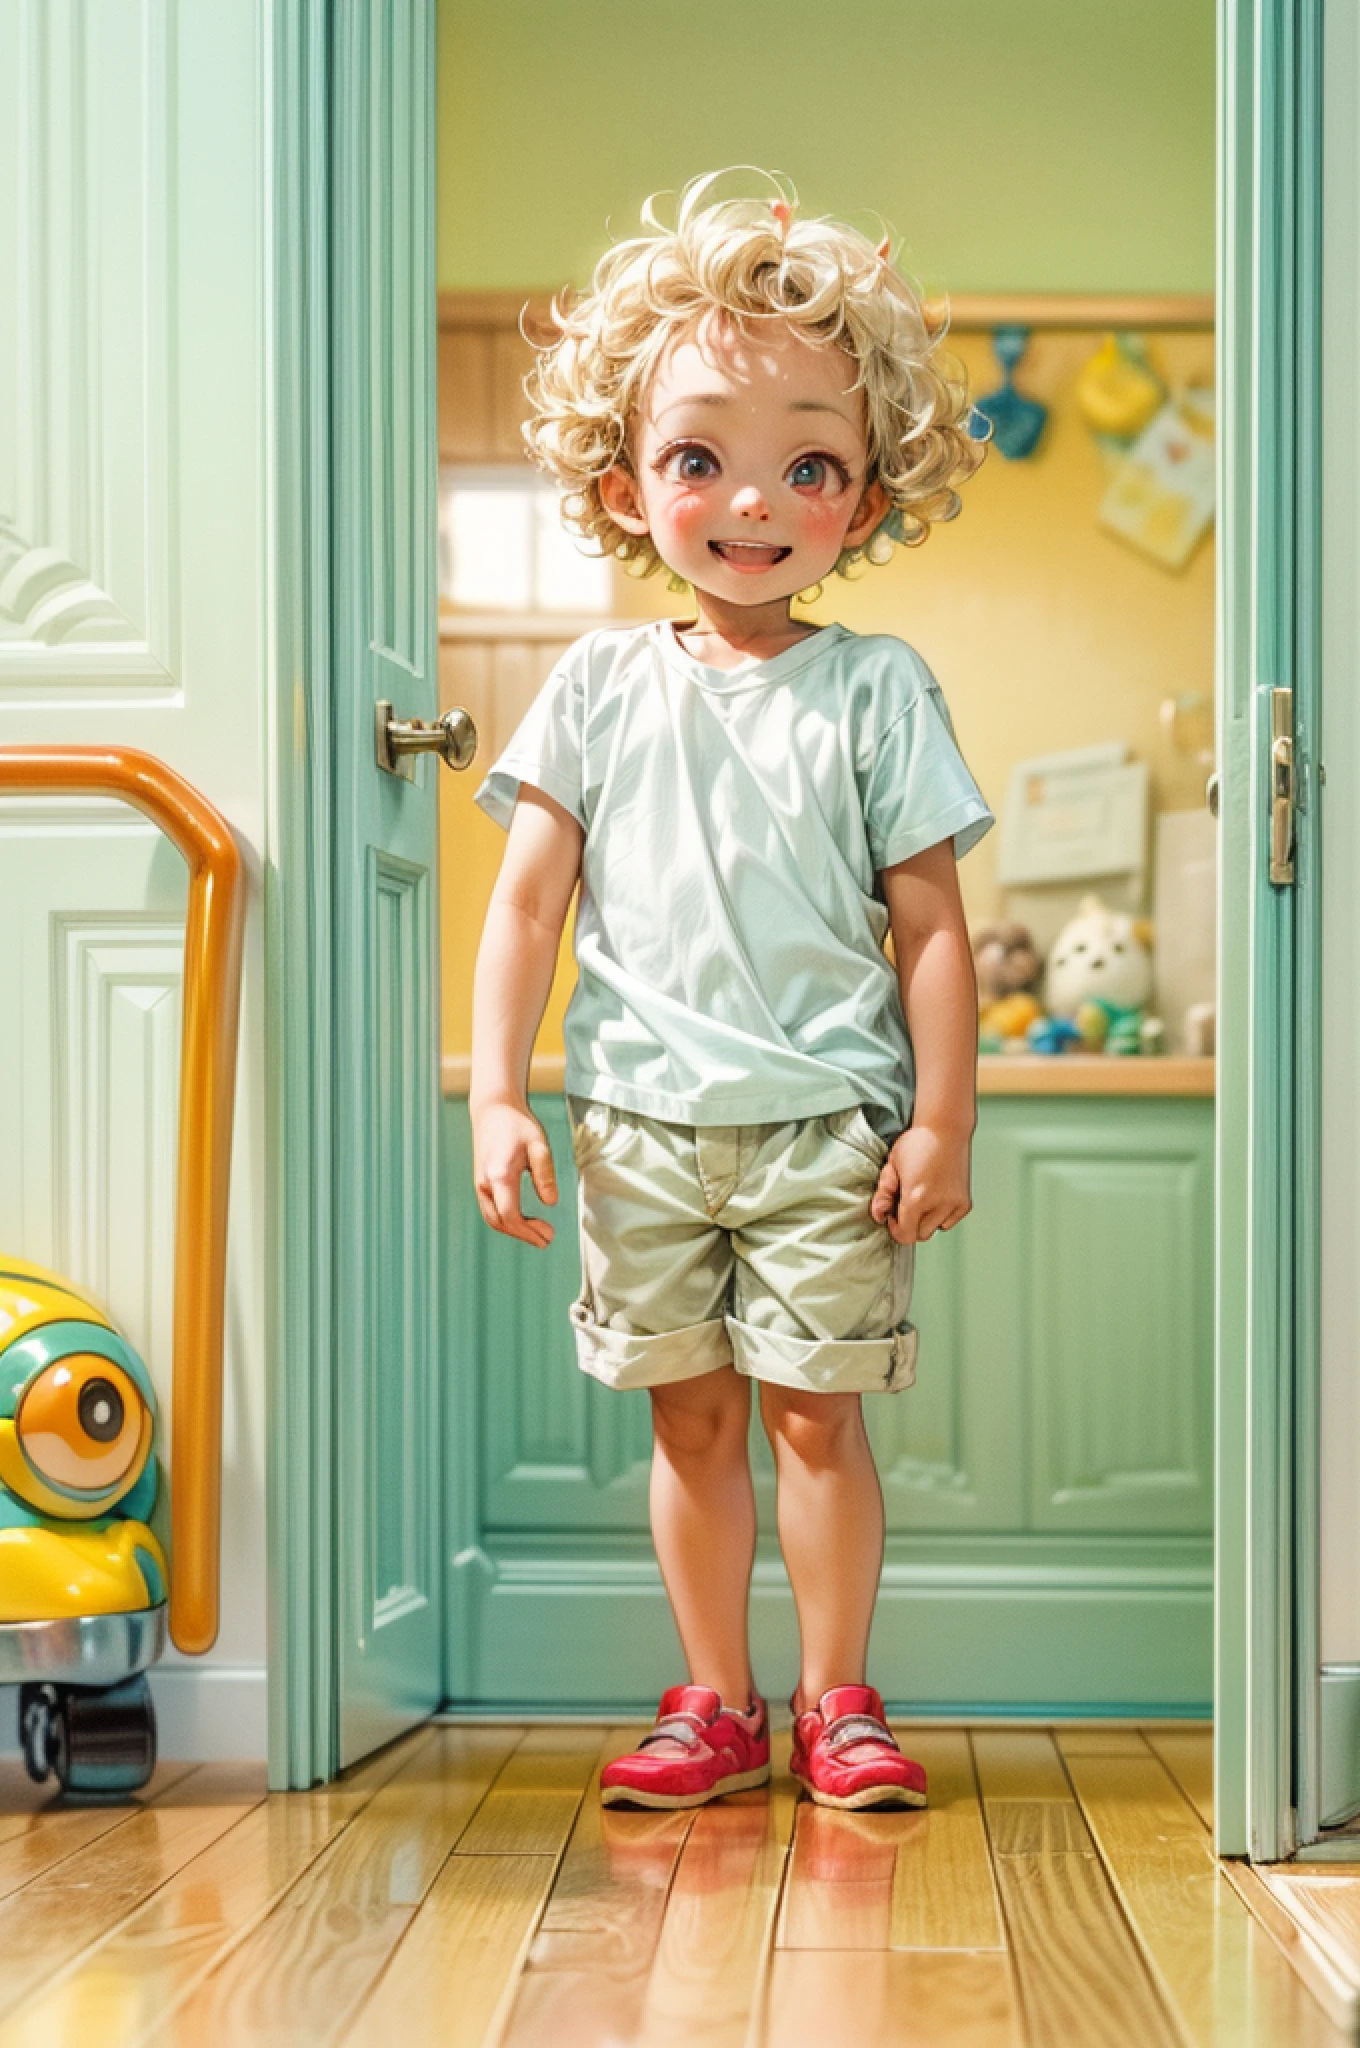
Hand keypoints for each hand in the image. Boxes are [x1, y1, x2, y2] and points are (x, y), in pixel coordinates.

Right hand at [472, 1100, 557, 1246]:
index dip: (529, 1231)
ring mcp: (480, 1183)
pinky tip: (524, 1220)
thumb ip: (544, 1174)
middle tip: (546, 1239)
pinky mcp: (481, 1182)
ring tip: (537, 1233)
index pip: (510, 1214)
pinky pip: (491, 1209)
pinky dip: (506, 1220)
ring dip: (513, 1230)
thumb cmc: (517, 1125)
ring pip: (492, 1218)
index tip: (548, 1234)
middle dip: (523, 1235)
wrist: (493, 1110)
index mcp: (499, 1175)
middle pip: (499, 1222)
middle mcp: (485, 1183)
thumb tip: (551, 1202)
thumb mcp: (538, 1144)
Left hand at [870, 1125, 971, 1243]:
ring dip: (926, 1220)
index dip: (895, 1229)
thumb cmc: (918, 1143)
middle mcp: (938, 1205)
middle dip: (910, 1224)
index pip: (905, 1235)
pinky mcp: (965, 1202)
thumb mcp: (892, 1166)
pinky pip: (950, 1221)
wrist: (946, 1129)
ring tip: (923, 1197)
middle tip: (906, 1203)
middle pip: (920, 1234)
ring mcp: (954, 1204)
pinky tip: (936, 1195)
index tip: (893, 1216)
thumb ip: (882, 1194)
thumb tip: (879, 1215)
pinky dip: (942, 1215)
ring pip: (936, 1229)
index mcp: (916, 1198)